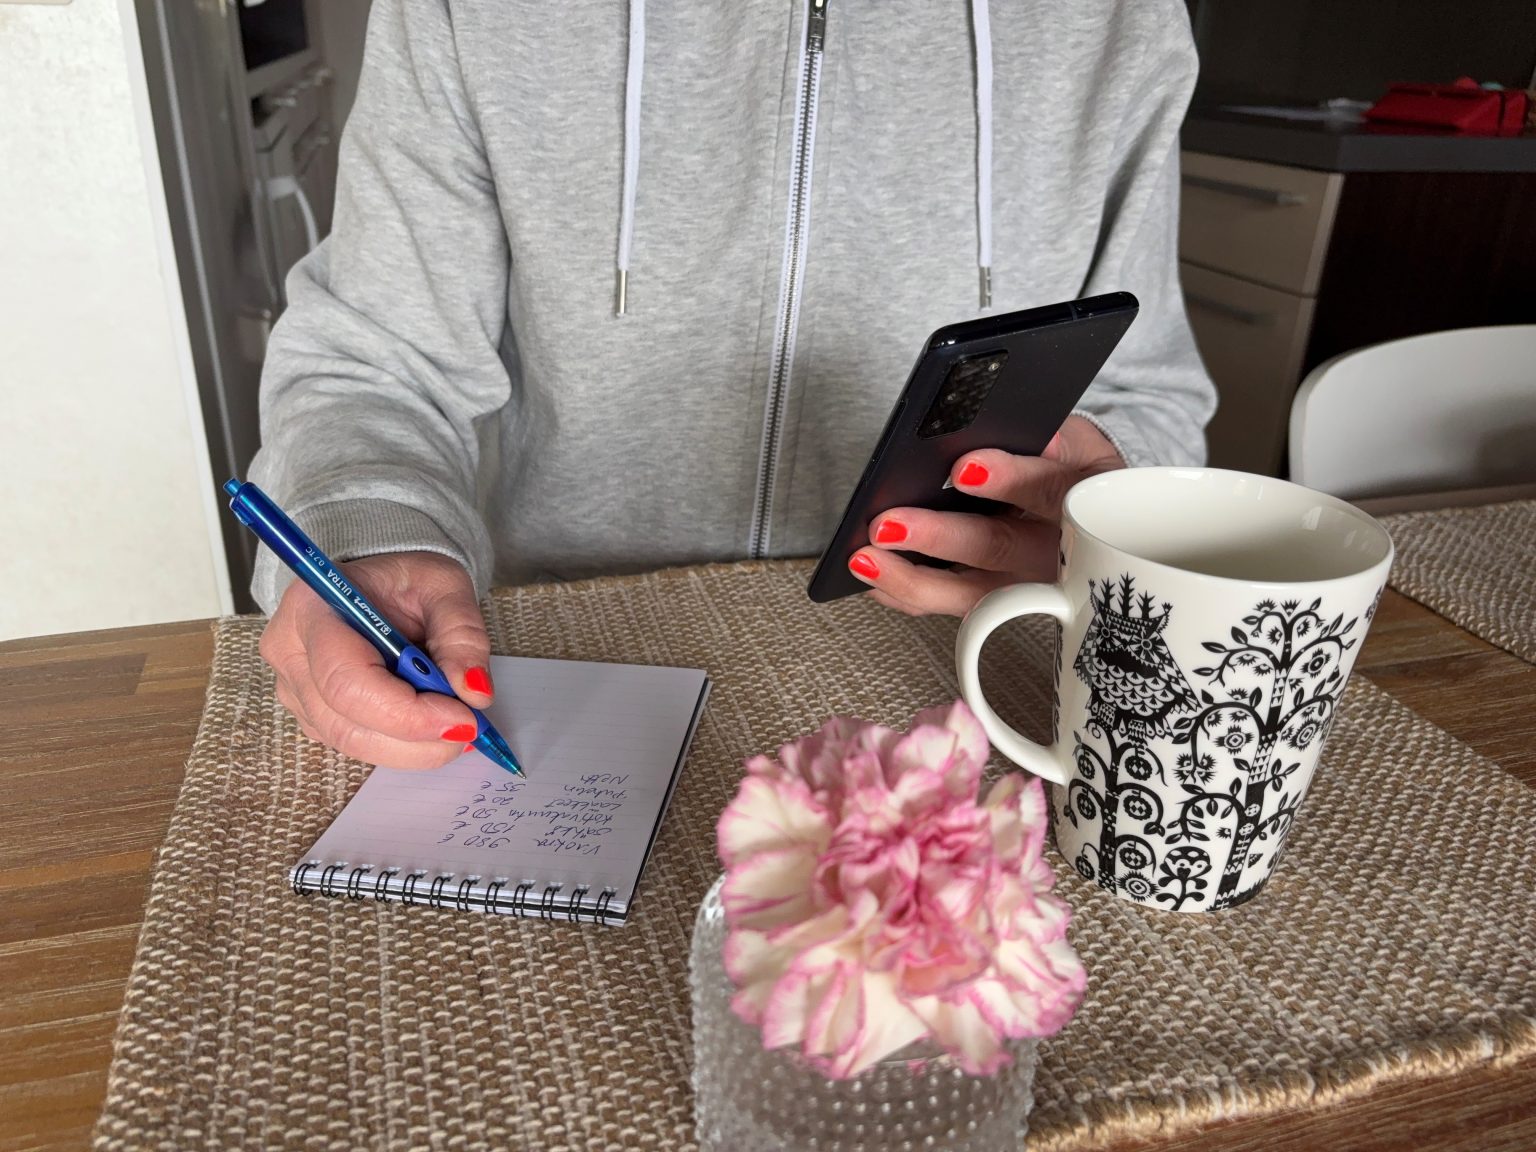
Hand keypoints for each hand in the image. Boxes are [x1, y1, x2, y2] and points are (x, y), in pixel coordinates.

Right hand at [259, 551, 492, 767]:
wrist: (382, 588)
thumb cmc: (405, 582)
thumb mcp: (445, 587)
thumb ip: (462, 634)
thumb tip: (473, 692)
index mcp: (310, 609)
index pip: (346, 680)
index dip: (406, 711)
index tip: (463, 718)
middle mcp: (291, 654)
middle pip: (346, 722)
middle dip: (417, 737)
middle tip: (471, 728)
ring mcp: (296, 690)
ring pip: (353, 743)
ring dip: (415, 748)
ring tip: (460, 726)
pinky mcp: (313, 716)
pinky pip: (358, 745)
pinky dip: (405, 746)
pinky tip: (435, 725)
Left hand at [848, 415, 1123, 616]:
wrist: (1091, 515)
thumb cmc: (1069, 469)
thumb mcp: (1077, 441)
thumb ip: (1051, 436)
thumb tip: (1009, 427)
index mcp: (1085, 499)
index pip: (1051, 489)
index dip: (1010, 480)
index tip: (965, 467)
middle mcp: (1057, 553)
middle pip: (997, 547)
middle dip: (939, 536)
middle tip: (888, 524)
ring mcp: (1024, 585)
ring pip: (968, 593)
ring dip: (911, 578)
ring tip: (864, 557)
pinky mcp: (993, 602)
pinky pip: (945, 604)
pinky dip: (903, 591)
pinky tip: (871, 571)